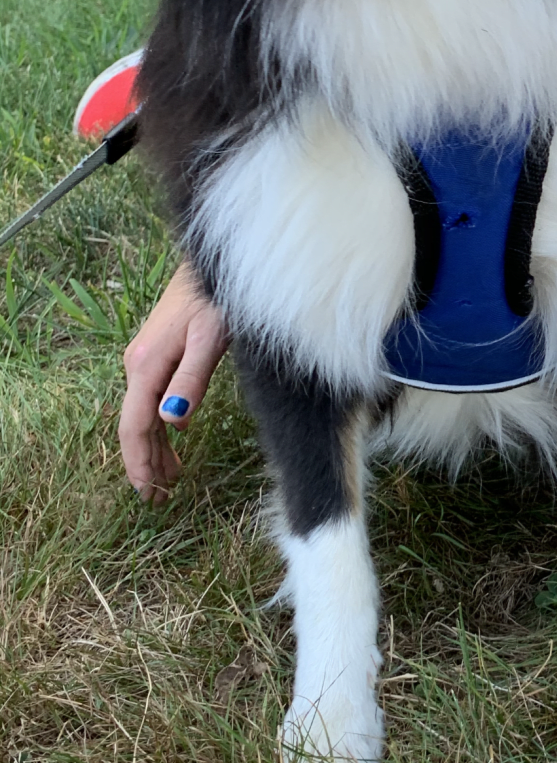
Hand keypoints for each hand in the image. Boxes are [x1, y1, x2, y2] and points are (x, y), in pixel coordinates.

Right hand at [120, 262, 227, 503]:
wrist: (211, 263)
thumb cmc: (215, 299)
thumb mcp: (210, 340)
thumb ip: (192, 379)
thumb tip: (172, 422)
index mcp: (146, 365)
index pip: (135, 426)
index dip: (139, 463)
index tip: (147, 495)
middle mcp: (138, 363)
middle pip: (135, 424)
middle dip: (145, 463)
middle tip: (160, 499)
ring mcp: (145, 358)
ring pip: (144, 413)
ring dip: (154, 448)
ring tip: (169, 479)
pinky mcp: (158, 353)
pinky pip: (152, 399)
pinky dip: (160, 426)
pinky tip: (174, 441)